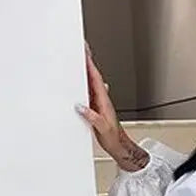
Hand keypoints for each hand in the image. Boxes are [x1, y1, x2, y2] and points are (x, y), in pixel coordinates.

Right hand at [75, 46, 147, 171]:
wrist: (118, 145)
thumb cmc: (113, 137)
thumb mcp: (102, 128)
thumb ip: (92, 117)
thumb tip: (80, 107)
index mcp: (104, 100)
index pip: (95, 78)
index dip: (90, 65)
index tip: (85, 53)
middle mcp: (101, 99)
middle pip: (92, 77)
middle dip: (87, 63)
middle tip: (81, 50)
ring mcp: (98, 103)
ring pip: (89, 83)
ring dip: (84, 72)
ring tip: (77, 61)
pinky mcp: (94, 108)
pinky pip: (87, 93)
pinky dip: (82, 85)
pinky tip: (77, 82)